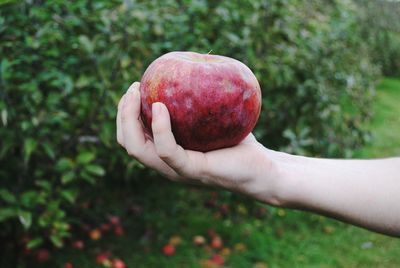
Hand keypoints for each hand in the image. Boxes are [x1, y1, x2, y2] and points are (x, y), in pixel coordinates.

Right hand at [116, 82, 282, 202]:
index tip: (135, 87)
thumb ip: (197, 102)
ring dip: (130, 119)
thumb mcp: (213, 119)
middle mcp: (166, 166)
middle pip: (128, 143)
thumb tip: (192, 67)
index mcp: (167, 155)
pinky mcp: (192, 171)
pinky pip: (166, 150)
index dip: (125, 113)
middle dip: (122, 113)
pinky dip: (159, 127)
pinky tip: (161, 106)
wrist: (264, 169)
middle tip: (133, 87)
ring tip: (137, 93)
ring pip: (137, 149)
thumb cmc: (239, 143)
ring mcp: (176, 171)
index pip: (132, 138)